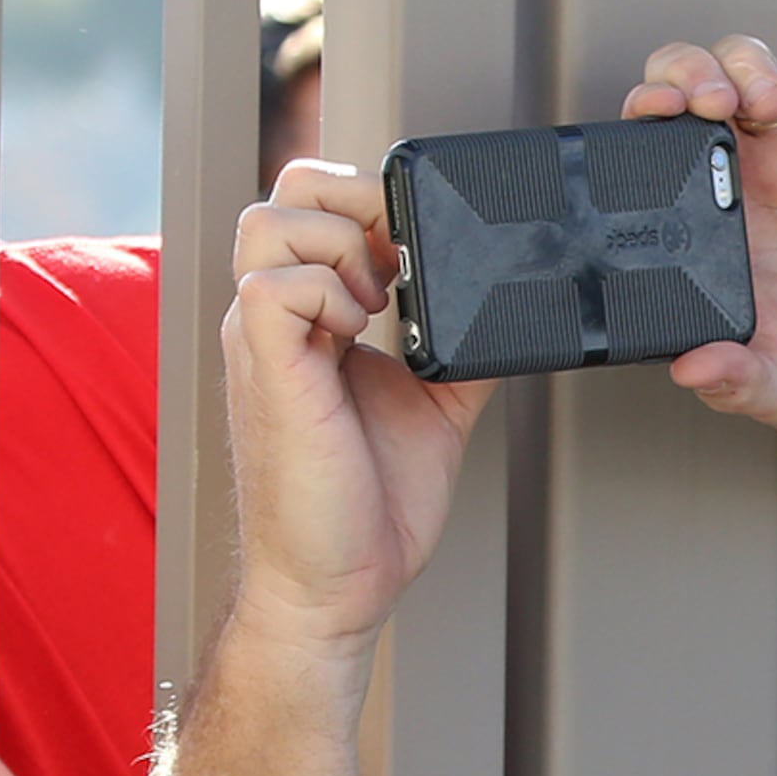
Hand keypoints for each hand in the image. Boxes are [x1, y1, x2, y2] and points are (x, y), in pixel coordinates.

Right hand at [220, 164, 494, 653]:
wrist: (339, 585)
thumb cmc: (371, 508)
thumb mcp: (437, 404)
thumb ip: (463, 347)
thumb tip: (511, 312)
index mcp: (311, 316)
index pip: (319, 206)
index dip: (373, 201)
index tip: (423, 250)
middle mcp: (279, 318)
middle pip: (287, 189)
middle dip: (357, 199)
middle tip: (404, 262)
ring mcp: (264, 340)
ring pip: (271, 221)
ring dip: (343, 245)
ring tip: (380, 307)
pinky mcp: (266, 370)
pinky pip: (274, 285)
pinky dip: (328, 293)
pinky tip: (359, 335)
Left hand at [626, 36, 776, 465]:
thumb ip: (738, 381)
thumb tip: (689, 368)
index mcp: (717, 232)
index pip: (658, 152)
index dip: (648, 119)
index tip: (651, 118)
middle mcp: (758, 185)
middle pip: (699, 90)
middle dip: (688, 73)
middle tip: (705, 101)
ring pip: (761, 71)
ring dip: (749, 64)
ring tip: (764, 99)